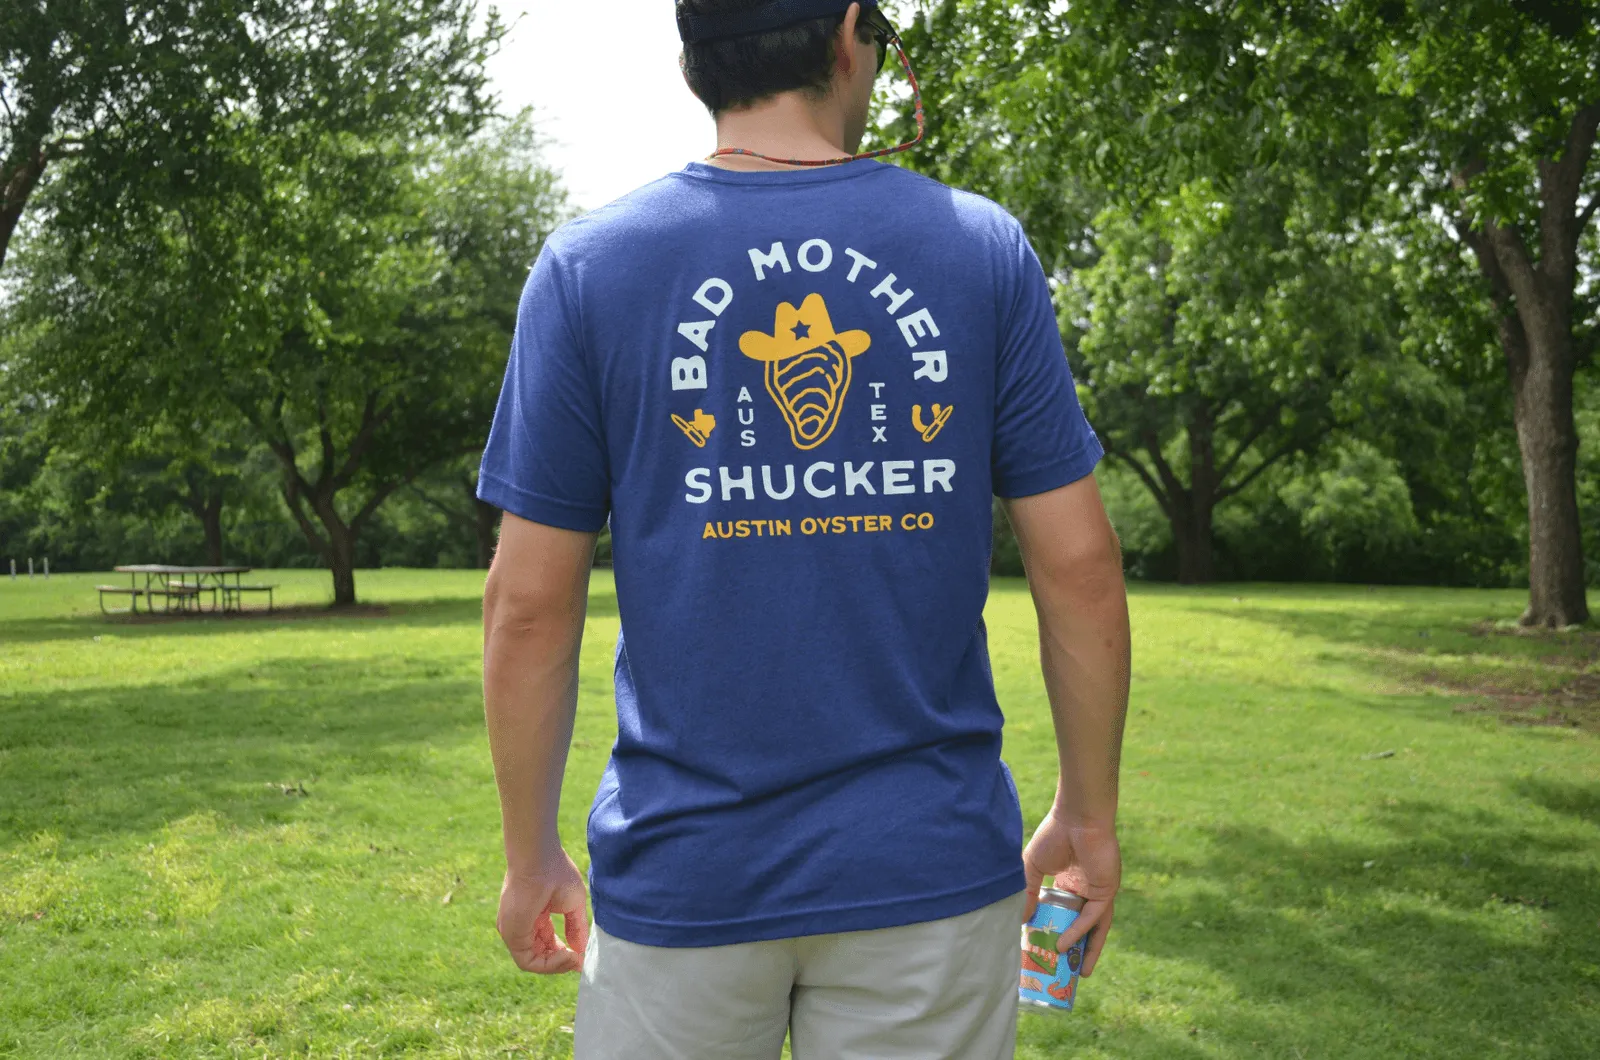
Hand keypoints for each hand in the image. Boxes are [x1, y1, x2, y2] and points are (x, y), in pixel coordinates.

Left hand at [496, 850, 589, 973]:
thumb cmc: (556, 872)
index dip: (563, 953)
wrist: (539, 858)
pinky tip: (567, 955)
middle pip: (539, 955)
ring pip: (533, 962)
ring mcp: (513, 931)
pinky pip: (528, 961)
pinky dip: (549, 964)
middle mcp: (520, 926)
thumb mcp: (573, 904)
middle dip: (560, 962)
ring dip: (556, 965)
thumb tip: (580, 951)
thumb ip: (576, 928)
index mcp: (534, 916)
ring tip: (574, 958)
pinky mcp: (511, 934)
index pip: (546, 943)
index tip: (579, 955)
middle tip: (578, 960)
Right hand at [1022, 813, 1119, 976]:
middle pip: (1084, 926)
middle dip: (1078, 949)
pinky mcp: (1106, 890)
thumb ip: (1027, 893)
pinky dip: (1080, 930)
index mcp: (1071, 883)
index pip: (1066, 914)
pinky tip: (1065, 942)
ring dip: (1088, 950)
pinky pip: (1094, 917)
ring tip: (1079, 973)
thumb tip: (1019, 921)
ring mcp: (1099, 891)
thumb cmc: (1055, 835)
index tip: (1045, 949)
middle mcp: (1087, 890)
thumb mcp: (1033, 868)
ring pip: (1095, 928)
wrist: (1076, 817)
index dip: (1057, 931)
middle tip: (1067, 971)